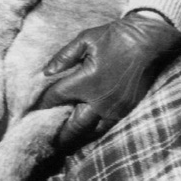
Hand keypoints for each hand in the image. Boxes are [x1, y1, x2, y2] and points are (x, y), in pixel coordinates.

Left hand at [32, 11, 180, 149]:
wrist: (149, 41)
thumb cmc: (115, 37)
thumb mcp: (85, 39)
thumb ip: (64, 57)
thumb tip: (47, 72)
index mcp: (86, 81)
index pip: (57, 98)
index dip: (42, 105)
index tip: (31, 110)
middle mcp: (99, 100)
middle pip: (73, 125)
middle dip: (57, 133)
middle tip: (44, 140)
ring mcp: (114, 108)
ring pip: (91, 131)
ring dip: (76, 137)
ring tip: (63, 143)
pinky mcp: (127, 110)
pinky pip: (107, 127)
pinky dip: (94, 133)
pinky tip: (86, 134)